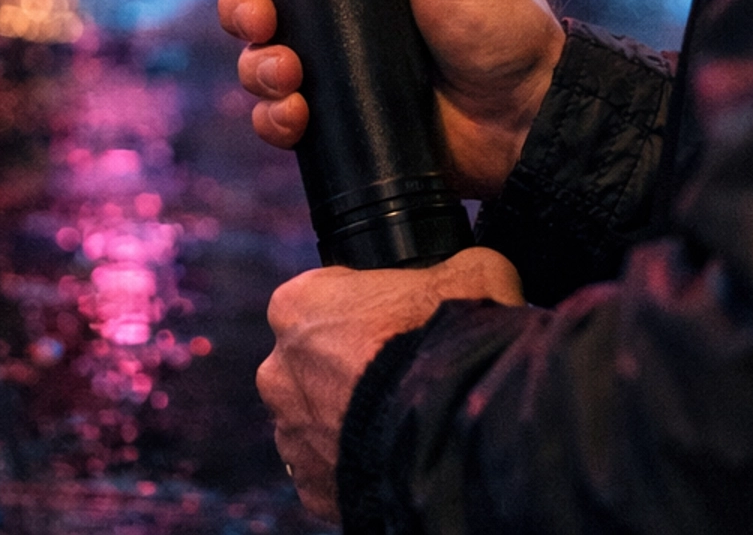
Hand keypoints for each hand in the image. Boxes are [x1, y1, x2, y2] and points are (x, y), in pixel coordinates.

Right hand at [184, 0, 564, 198]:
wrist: (523, 120)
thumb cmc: (502, 20)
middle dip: (241, 3)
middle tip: (258, 16)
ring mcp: (338, 44)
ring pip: (260, 47)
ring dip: (257, 61)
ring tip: (285, 73)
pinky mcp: (337, 98)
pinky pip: (279, 105)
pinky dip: (273, 111)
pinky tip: (295, 111)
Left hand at [259, 246, 523, 520]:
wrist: (451, 431)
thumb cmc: (447, 340)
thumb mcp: (471, 270)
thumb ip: (456, 266)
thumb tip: (473, 269)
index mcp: (298, 305)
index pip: (319, 297)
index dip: (359, 307)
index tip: (392, 320)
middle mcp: (279, 370)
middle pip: (310, 362)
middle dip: (346, 367)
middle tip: (396, 371)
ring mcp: (291, 434)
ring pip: (316, 420)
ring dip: (348, 419)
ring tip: (398, 418)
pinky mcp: (311, 487)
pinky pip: (330, 471)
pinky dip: (355, 465)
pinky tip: (392, 454)